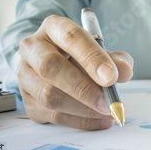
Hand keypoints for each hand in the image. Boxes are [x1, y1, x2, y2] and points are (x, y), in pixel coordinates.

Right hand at [18, 15, 133, 129]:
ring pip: (49, 95)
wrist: (58, 68)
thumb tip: (125, 71)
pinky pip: (53, 115)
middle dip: (84, 88)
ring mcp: (25, 75)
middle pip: (51, 67)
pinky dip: (81, 121)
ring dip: (83, 108)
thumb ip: (116, 59)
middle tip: (108, 102)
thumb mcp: (102, 52)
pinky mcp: (27, 101)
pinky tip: (100, 120)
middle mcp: (33, 48)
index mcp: (54, 28)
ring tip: (108, 112)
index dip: (92, 58)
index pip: (71, 37)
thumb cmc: (82, 56)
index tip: (112, 77)